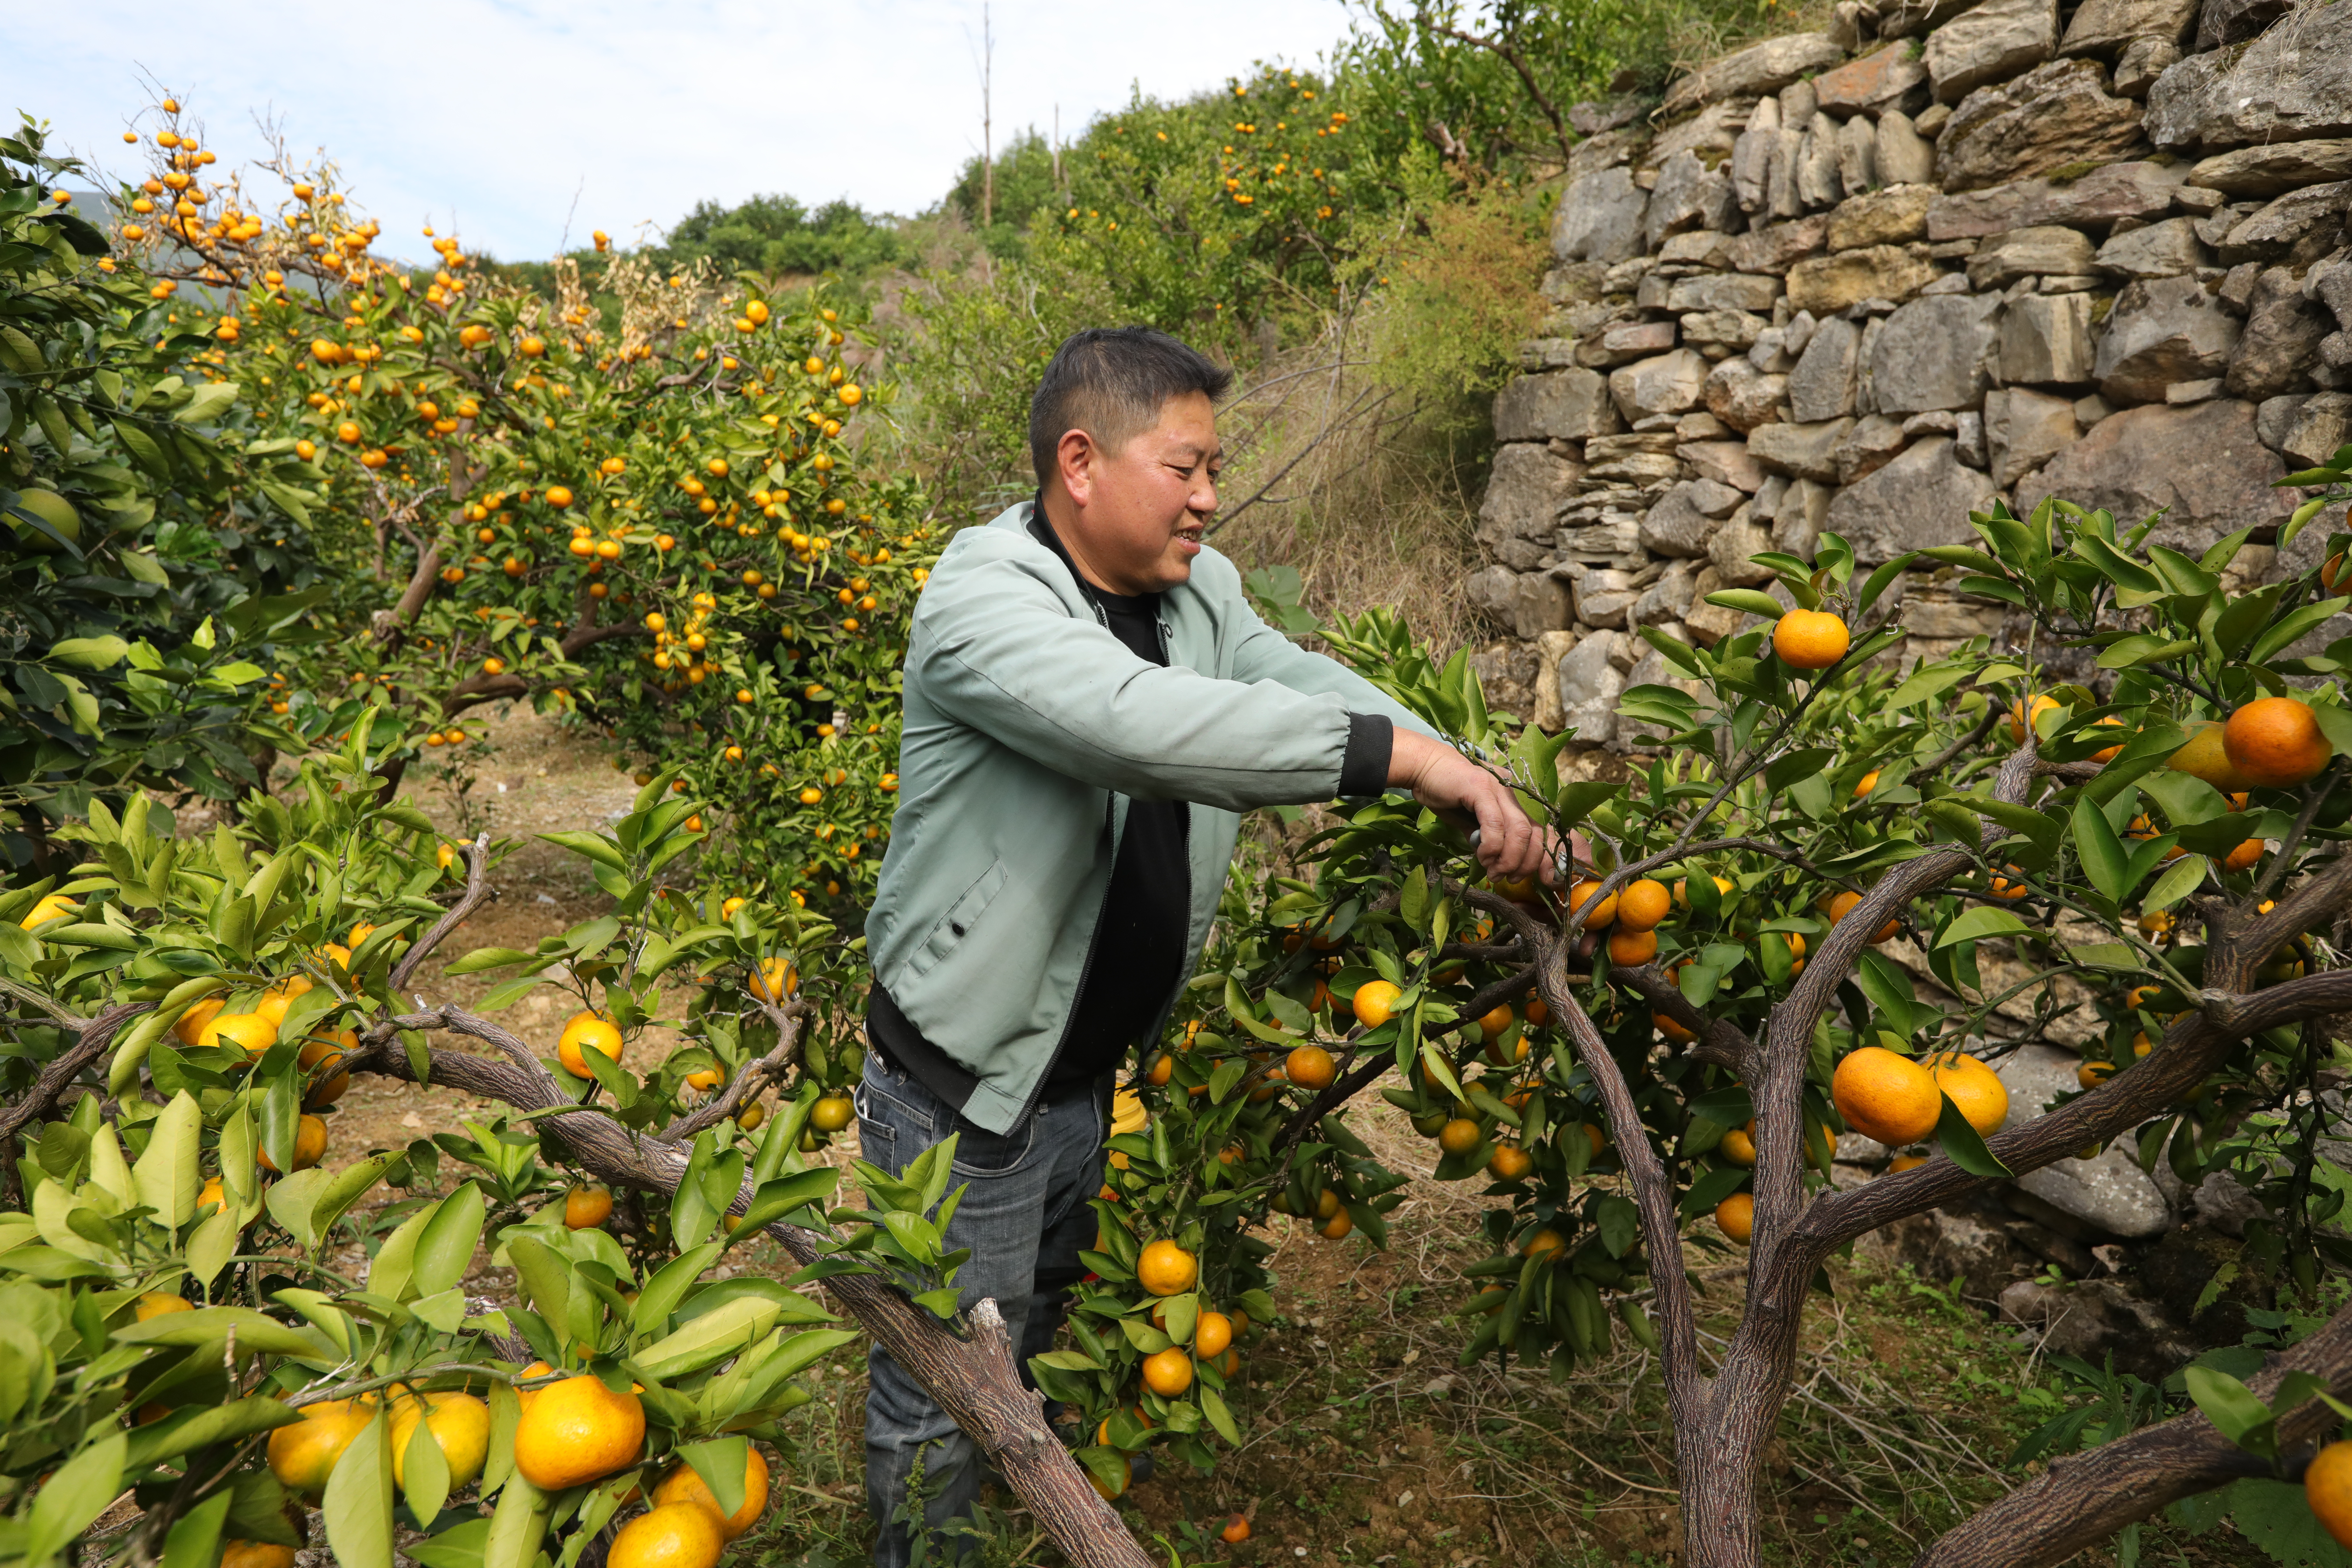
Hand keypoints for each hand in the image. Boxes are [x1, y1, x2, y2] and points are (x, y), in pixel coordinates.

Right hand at [1388, 730, 1557, 883]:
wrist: (1425, 767)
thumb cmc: (1450, 795)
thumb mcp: (1476, 824)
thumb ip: (1491, 841)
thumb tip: (1500, 867)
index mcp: (1520, 801)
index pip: (1547, 829)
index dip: (1552, 856)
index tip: (1547, 880)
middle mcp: (1517, 792)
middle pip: (1537, 834)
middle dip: (1526, 864)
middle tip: (1508, 878)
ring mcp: (1501, 788)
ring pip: (1519, 831)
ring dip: (1509, 859)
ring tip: (1493, 872)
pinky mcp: (1482, 787)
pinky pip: (1494, 824)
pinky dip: (1491, 846)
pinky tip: (1482, 856)